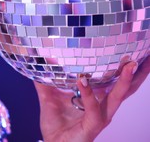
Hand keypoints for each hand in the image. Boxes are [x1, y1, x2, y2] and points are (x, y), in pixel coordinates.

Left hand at [34, 56, 149, 141]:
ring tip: (129, 65)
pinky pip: (94, 108)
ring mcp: (100, 117)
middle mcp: (103, 107)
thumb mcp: (48, 97)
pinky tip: (82, 80)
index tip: (132, 51)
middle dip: (136, 73)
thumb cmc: (55, 124)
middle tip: (139, 56)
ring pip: (118, 97)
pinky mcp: (93, 125)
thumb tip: (39, 61)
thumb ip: (45, 80)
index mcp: (98, 99)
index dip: (125, 69)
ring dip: (125, 81)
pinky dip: (89, 94)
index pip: (116, 82)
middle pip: (126, 89)